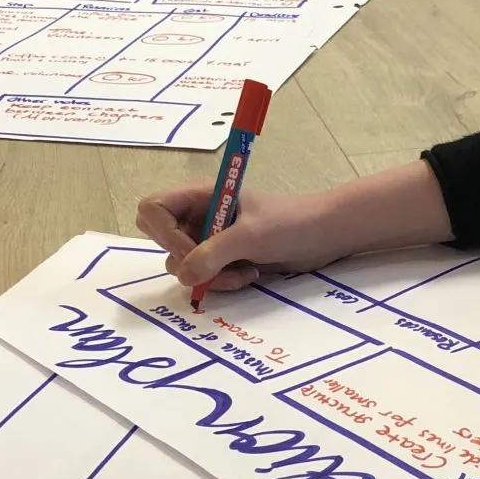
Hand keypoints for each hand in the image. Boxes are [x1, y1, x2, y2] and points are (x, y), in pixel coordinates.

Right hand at [135, 159, 452, 294]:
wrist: (326, 235)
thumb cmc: (291, 222)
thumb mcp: (251, 235)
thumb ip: (214, 253)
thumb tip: (182, 275)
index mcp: (200, 195)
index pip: (152, 210)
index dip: (163, 234)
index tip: (190, 251)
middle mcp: (199, 216)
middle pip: (162, 241)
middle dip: (185, 260)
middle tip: (212, 265)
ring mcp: (210, 240)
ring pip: (183, 267)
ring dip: (210, 276)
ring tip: (242, 272)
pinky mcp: (224, 260)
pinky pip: (204, 278)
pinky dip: (223, 282)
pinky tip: (249, 275)